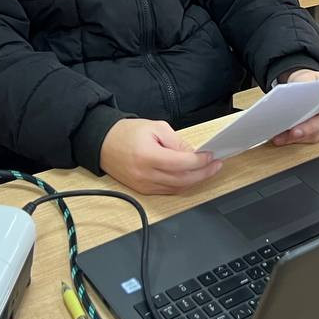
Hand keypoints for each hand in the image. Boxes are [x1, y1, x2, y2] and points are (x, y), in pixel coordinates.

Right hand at [100, 118, 221, 194]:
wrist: (102, 144)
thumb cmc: (126, 133)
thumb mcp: (155, 127)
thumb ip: (176, 141)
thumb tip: (193, 154)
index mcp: (148, 156)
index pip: (181, 163)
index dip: (199, 161)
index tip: (211, 156)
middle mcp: (145, 175)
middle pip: (182, 180)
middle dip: (203, 173)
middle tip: (216, 165)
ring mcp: (143, 185)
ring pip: (177, 188)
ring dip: (195, 181)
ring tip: (208, 170)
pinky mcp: (142, 190)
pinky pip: (168, 191)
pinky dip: (182, 185)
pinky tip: (191, 176)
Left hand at [270, 70, 318, 146]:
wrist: (304, 90)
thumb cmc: (309, 82)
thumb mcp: (307, 76)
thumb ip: (305, 83)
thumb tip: (296, 94)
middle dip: (310, 128)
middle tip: (295, 131)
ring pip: (317, 133)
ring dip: (299, 137)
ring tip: (283, 136)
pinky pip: (308, 138)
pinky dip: (294, 140)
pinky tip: (282, 138)